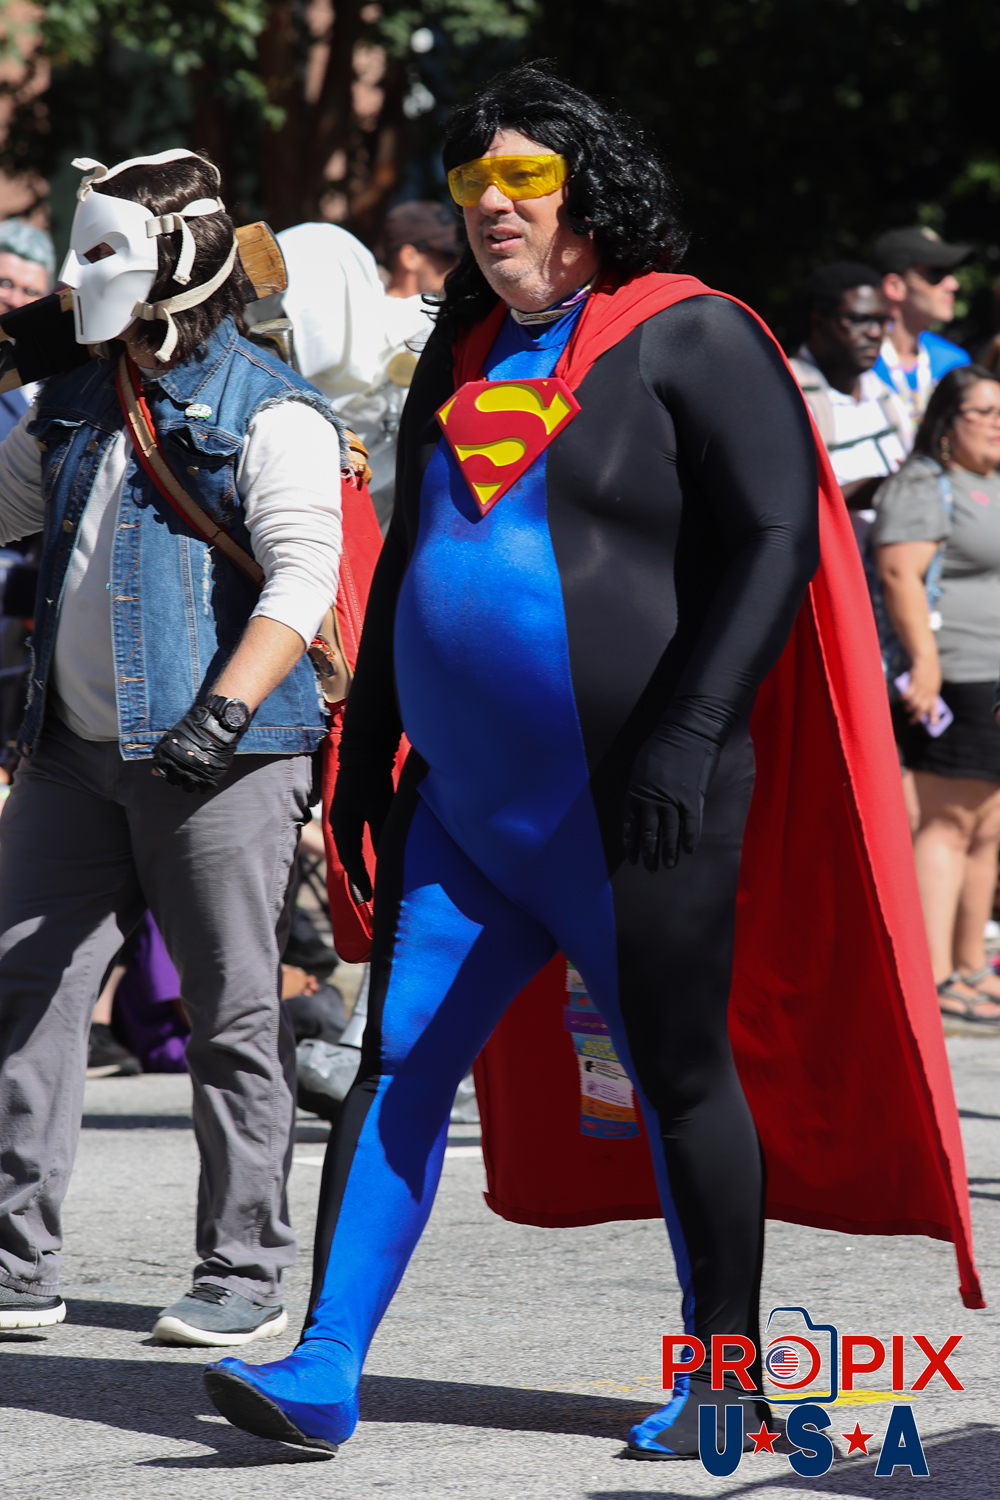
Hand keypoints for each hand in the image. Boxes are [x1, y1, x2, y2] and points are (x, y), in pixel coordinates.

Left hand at [151, 704, 242, 792]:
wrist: (216, 726)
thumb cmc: (192, 728)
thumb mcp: (172, 735)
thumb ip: (162, 753)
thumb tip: (154, 772)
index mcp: (168, 759)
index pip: (161, 772)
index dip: (166, 769)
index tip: (173, 766)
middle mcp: (179, 769)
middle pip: (173, 781)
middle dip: (177, 776)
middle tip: (185, 769)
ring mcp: (195, 776)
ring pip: (187, 788)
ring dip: (190, 782)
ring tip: (195, 773)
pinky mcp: (210, 779)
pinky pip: (203, 789)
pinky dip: (203, 785)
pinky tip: (205, 777)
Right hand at [329, 763, 394, 902]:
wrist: (364, 751)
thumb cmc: (373, 779)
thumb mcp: (381, 809)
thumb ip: (383, 834)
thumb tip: (389, 859)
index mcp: (343, 826)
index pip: (352, 860)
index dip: (361, 880)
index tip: (368, 898)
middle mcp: (339, 824)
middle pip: (347, 858)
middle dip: (357, 878)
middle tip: (365, 899)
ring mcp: (343, 817)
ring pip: (349, 849)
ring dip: (357, 866)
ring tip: (365, 885)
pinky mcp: (350, 811)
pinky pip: (353, 839)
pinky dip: (358, 853)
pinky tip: (367, 859)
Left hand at [623, 724, 719, 871]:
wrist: (684, 733)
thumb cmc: (661, 746)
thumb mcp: (642, 769)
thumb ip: (643, 790)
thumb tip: (644, 806)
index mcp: (635, 793)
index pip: (630, 826)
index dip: (631, 844)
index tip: (632, 858)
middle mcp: (651, 801)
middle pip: (649, 834)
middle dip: (649, 853)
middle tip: (650, 868)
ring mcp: (672, 801)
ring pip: (668, 834)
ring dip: (667, 852)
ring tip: (667, 865)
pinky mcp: (691, 799)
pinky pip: (690, 825)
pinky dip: (689, 838)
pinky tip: (687, 851)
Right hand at [902, 655, 941, 723]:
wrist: (926, 659)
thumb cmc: (929, 670)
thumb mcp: (934, 682)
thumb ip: (930, 691)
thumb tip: (925, 702)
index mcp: (935, 691)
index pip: (935, 706)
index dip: (934, 715)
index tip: (933, 722)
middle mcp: (929, 691)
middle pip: (923, 708)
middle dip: (917, 716)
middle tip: (912, 721)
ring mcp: (922, 688)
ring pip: (915, 703)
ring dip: (910, 707)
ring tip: (906, 708)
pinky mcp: (915, 683)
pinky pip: (908, 694)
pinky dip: (905, 698)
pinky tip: (902, 699)